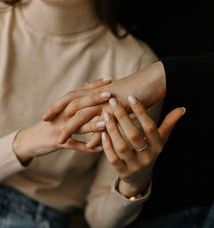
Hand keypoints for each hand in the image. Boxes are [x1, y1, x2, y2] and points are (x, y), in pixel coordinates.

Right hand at [13, 82, 110, 163]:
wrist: (30, 140)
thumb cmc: (49, 124)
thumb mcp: (60, 111)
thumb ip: (74, 100)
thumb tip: (88, 85)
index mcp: (63, 106)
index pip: (79, 92)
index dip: (93, 86)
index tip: (110, 80)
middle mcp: (60, 115)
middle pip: (77, 104)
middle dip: (93, 99)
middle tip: (109, 94)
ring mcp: (58, 128)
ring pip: (76, 125)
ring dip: (91, 125)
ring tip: (106, 123)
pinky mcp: (57, 142)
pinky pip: (73, 145)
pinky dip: (86, 148)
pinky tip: (100, 149)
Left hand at [42, 62, 165, 143]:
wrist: (154, 80)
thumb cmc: (135, 89)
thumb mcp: (115, 97)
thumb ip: (101, 105)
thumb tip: (89, 106)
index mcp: (96, 90)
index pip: (72, 96)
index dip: (58, 105)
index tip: (46, 114)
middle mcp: (99, 95)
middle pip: (72, 104)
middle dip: (57, 113)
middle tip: (44, 123)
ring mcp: (107, 101)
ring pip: (84, 115)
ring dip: (71, 129)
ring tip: (60, 141)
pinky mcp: (118, 109)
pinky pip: (104, 124)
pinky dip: (96, 136)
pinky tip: (89, 147)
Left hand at [100, 95, 184, 197]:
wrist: (140, 179)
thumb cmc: (150, 152)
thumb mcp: (161, 140)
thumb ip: (169, 124)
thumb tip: (182, 108)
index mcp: (157, 146)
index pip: (150, 127)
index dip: (141, 112)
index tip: (132, 97)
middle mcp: (147, 156)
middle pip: (134, 136)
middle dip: (123, 117)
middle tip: (113, 101)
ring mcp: (134, 165)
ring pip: (122, 147)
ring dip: (113, 130)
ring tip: (105, 114)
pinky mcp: (122, 172)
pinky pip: (113, 159)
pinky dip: (107, 147)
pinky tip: (102, 134)